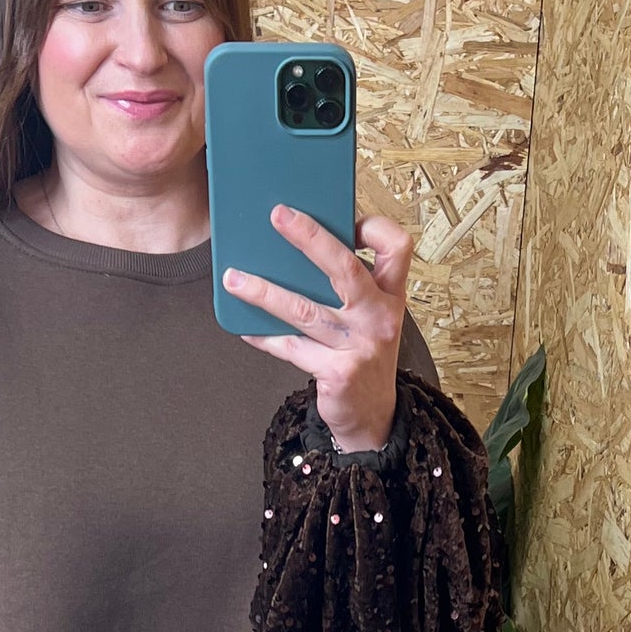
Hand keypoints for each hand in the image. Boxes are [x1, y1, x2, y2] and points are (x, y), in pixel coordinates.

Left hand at [222, 205, 413, 450]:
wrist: (373, 416)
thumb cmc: (363, 355)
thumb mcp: (369, 317)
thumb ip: (348, 286)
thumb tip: (295, 250)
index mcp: (390, 295)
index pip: (397, 248)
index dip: (374, 227)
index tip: (347, 217)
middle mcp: (380, 317)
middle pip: (345, 267)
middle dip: (309, 237)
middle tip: (277, 216)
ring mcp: (360, 346)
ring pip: (304, 310)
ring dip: (264, 292)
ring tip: (233, 278)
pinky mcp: (338, 372)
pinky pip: (291, 347)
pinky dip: (265, 336)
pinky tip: (245, 326)